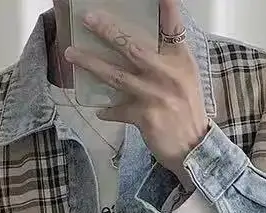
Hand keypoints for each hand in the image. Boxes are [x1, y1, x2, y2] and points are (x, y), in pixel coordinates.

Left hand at [65, 0, 208, 190]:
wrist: (194, 146)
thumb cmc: (187, 109)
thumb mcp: (185, 76)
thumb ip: (167, 56)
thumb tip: (138, 43)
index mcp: (180, 60)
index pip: (173, 27)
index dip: (166, 8)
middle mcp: (168, 74)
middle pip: (133, 47)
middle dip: (108, 32)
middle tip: (88, 19)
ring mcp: (155, 96)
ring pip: (117, 76)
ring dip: (91, 64)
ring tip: (71, 54)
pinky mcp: (145, 117)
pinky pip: (118, 110)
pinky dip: (108, 110)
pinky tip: (98, 109)